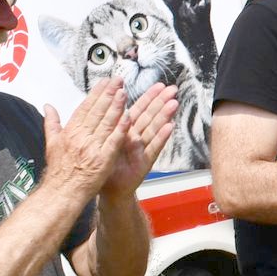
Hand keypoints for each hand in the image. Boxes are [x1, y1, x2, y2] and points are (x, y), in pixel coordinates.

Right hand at [43, 79, 130, 197]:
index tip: (105, 82)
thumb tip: (48, 106)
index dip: (96, 94)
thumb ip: (52, 123)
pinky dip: (121, 129)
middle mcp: (80, 137)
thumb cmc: (58, 170)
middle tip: (119, 80)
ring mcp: (92, 148)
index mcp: (69, 132)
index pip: (85, 108)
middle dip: (108, 94)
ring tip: (125, 92)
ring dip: (116, 107)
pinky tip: (129, 117)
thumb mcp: (51, 143)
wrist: (62, 193)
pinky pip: (113, 142)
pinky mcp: (103, 160)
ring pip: (106, 123)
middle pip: (96, 112)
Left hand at [102, 83, 177, 198]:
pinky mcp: (144, 163)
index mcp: (125, 131)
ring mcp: (142, 150)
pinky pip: (153, 148)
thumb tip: (105, 104)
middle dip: (161, 102)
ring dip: (164, 116)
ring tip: (174, 103)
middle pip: (150, 116)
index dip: (148, 97)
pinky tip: (169, 127)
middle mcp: (136, 138)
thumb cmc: (105, 167)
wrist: (109, 191)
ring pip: (153, 129)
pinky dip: (161, 138)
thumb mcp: (102, 143)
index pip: (138, 110)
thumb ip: (106, 125)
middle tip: (172, 88)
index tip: (158, 85)